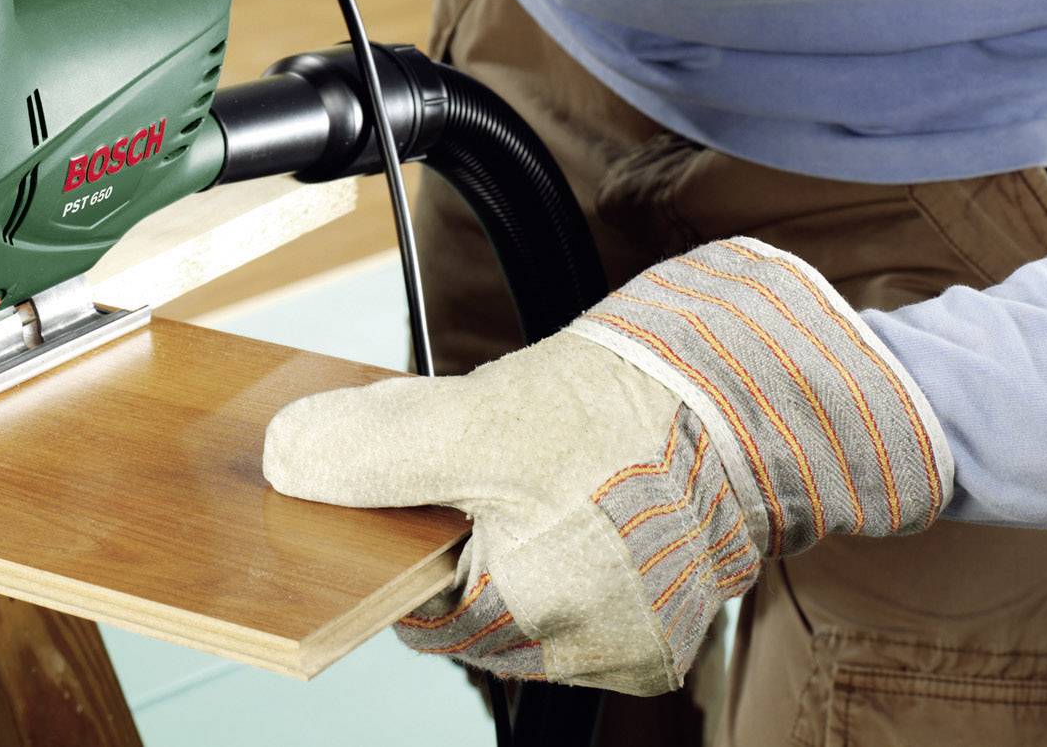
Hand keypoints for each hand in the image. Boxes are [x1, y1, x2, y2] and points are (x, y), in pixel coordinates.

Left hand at [265, 327, 749, 692]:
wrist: (758, 390)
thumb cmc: (632, 410)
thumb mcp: (477, 419)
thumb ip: (375, 449)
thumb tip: (288, 462)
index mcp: (535, 626)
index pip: (414, 607)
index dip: (394, 537)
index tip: (398, 480)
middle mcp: (586, 655)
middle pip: (469, 601)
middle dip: (458, 528)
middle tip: (479, 456)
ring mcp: (631, 640)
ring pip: (522, 587)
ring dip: (511, 526)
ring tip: (540, 462)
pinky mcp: (664, 613)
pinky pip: (579, 580)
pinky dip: (564, 532)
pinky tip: (578, 480)